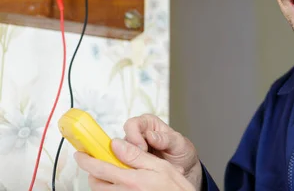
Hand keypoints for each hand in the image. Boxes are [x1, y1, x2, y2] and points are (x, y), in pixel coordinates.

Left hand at [75, 138, 195, 189]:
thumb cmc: (174, 188)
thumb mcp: (159, 166)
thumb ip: (135, 155)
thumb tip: (116, 144)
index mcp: (132, 180)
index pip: (99, 168)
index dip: (86, 159)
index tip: (81, 153)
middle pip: (95, 183)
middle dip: (94, 172)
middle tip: (103, 164)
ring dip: (102, 182)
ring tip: (117, 175)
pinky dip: (111, 190)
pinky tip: (123, 185)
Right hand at [122, 114, 202, 187]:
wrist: (184, 168)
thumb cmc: (181, 151)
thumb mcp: (179, 143)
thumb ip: (166, 138)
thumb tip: (151, 135)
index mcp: (149, 123)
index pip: (133, 124)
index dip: (134, 135)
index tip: (142, 148)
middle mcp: (138, 134)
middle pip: (123, 140)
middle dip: (130, 151)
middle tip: (142, 161)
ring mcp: (133, 149)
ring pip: (121, 154)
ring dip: (130, 162)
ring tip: (145, 168)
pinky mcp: (131, 162)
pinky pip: (124, 165)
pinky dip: (131, 169)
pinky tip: (141, 173)